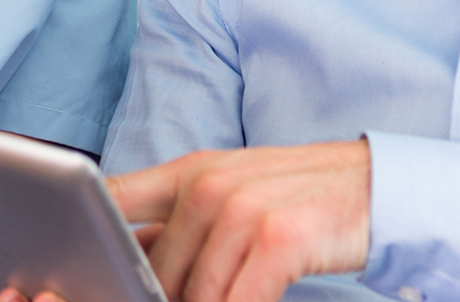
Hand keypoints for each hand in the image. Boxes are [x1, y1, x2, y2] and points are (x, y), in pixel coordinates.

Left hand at [113, 141, 370, 301]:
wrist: (376, 186)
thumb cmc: (299, 198)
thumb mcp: (232, 195)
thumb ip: (178, 221)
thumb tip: (127, 255)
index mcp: (188, 171)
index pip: (111, 198)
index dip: (88, 237)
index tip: (83, 273)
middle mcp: (208, 185)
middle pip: (155, 269)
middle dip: (162, 300)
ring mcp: (242, 209)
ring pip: (196, 293)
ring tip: (225, 300)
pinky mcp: (278, 237)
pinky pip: (239, 301)